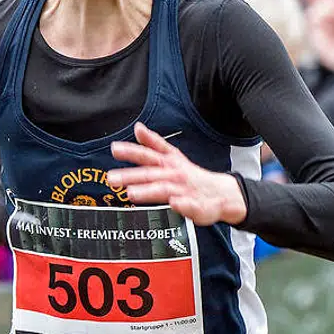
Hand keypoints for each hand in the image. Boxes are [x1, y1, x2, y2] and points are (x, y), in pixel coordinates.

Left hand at [107, 122, 247, 224]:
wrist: (221, 193)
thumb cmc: (190, 175)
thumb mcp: (172, 155)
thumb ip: (153, 143)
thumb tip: (138, 127)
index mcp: (168, 162)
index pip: (147, 154)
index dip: (131, 150)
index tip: (114, 148)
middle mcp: (174, 174)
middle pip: (150, 173)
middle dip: (131, 175)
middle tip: (112, 178)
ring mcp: (185, 190)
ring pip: (165, 189)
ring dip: (148, 190)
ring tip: (131, 193)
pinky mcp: (196, 205)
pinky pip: (189, 205)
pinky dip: (182, 204)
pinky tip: (174, 204)